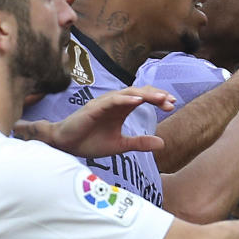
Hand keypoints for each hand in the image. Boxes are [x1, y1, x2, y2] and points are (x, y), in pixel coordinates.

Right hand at [46, 86, 175, 156]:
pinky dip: (126, 99)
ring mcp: (104, 103)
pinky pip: (112, 100)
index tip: (173, 105)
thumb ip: (139, 143)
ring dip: (145, 94)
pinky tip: (138, 101)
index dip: (158, 99)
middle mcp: (114, 103)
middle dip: (156, 95)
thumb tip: (162, 143)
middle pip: (139, 92)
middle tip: (171, 101)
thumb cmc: (90, 142)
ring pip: (128, 93)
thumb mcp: (120, 145)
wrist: (65, 146)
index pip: (144, 99)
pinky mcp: (94, 107)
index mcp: (121, 109)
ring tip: (161, 98)